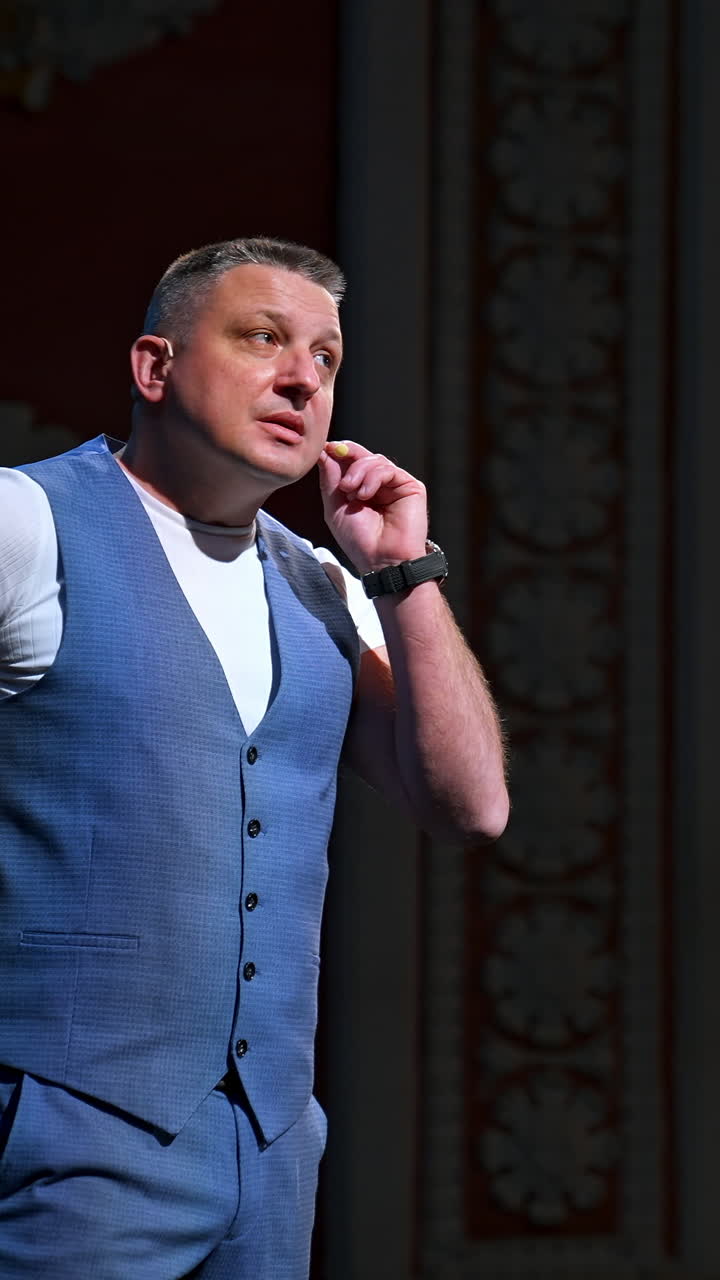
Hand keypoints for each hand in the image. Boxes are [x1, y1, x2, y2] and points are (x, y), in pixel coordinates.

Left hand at [317, 440, 427, 574]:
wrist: (381, 561)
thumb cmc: (359, 541)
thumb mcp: (335, 508)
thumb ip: (330, 480)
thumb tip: (324, 452)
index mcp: (362, 488)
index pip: (351, 461)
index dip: (339, 452)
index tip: (325, 450)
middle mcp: (379, 484)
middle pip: (363, 455)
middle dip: (348, 460)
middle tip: (342, 482)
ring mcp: (395, 485)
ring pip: (375, 460)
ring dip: (359, 473)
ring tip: (352, 494)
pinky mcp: (411, 487)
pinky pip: (388, 470)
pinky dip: (373, 478)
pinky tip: (365, 495)